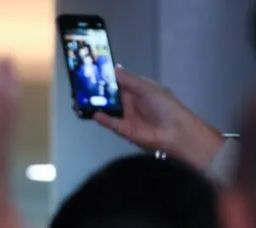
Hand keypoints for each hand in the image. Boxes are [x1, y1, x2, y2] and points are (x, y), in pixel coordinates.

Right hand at [90, 66, 223, 169]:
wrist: (174, 131)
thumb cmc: (164, 105)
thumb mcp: (147, 87)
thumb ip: (128, 79)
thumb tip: (113, 68)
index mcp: (137, 89)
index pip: (118, 81)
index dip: (106, 77)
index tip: (91, 70)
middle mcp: (130, 102)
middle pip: (110, 95)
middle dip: (97, 90)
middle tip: (81, 84)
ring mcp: (126, 116)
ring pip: (107, 108)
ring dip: (96, 104)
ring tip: (80, 98)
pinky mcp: (124, 130)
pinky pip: (110, 122)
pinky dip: (102, 118)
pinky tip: (93, 113)